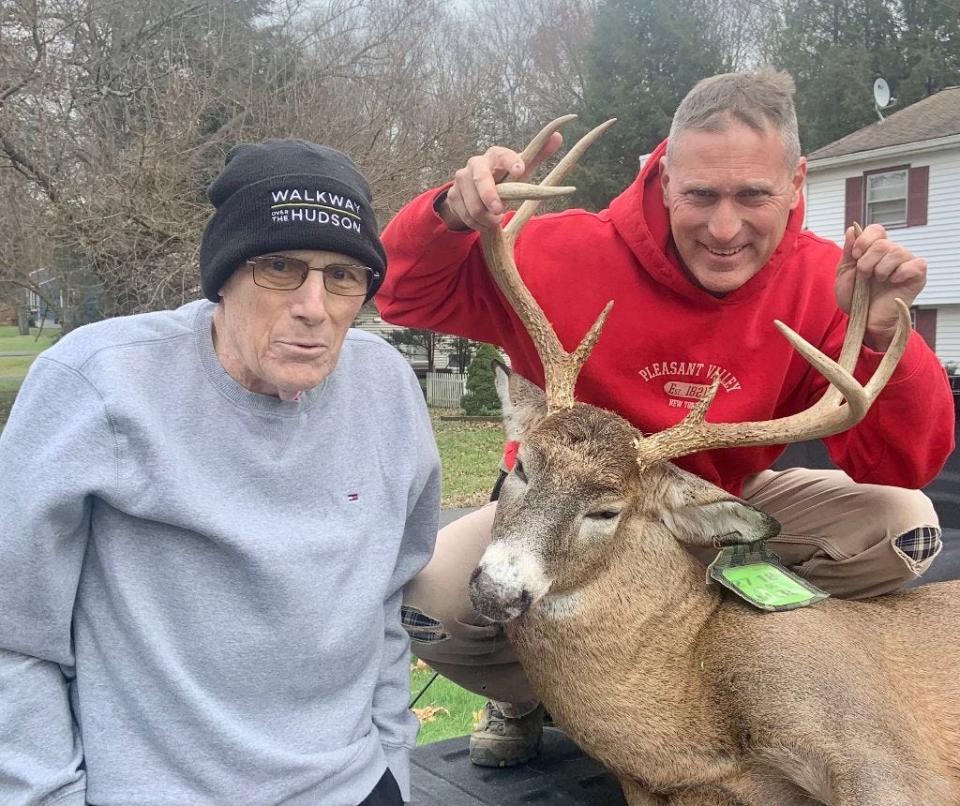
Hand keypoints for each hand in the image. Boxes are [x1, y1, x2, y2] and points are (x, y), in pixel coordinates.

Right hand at [437, 132, 563, 231]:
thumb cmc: (503, 179)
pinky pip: (465, 214)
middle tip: (500, 211)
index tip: (521, 171)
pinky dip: (476, 223)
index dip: (512, 161)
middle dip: (489, 195)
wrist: (474, 190)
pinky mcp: (453, 195)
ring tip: (495, 220)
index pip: (503, 155)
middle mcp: (475, 163)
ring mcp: (461, 179)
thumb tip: (558, 137)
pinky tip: (484, 223)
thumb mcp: (521, 170)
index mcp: (495, 155)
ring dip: (485, 217)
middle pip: (480, 178)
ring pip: (472, 202)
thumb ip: (537, 156)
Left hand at [834, 223, 925, 351]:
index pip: (876, 230)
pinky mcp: (918, 276)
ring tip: (879, 281)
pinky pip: (914, 264)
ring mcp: (907, 263)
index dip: (864, 240)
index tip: (855, 256)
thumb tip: (852, 229)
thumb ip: (848, 252)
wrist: (863, 320)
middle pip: (883, 242)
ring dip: (881, 269)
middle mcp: (892, 253)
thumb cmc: (855, 298)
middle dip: (867, 261)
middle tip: (865, 277)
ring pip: (897, 251)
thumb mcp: (845, 274)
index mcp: (875, 250)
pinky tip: (893, 282)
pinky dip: (900, 273)